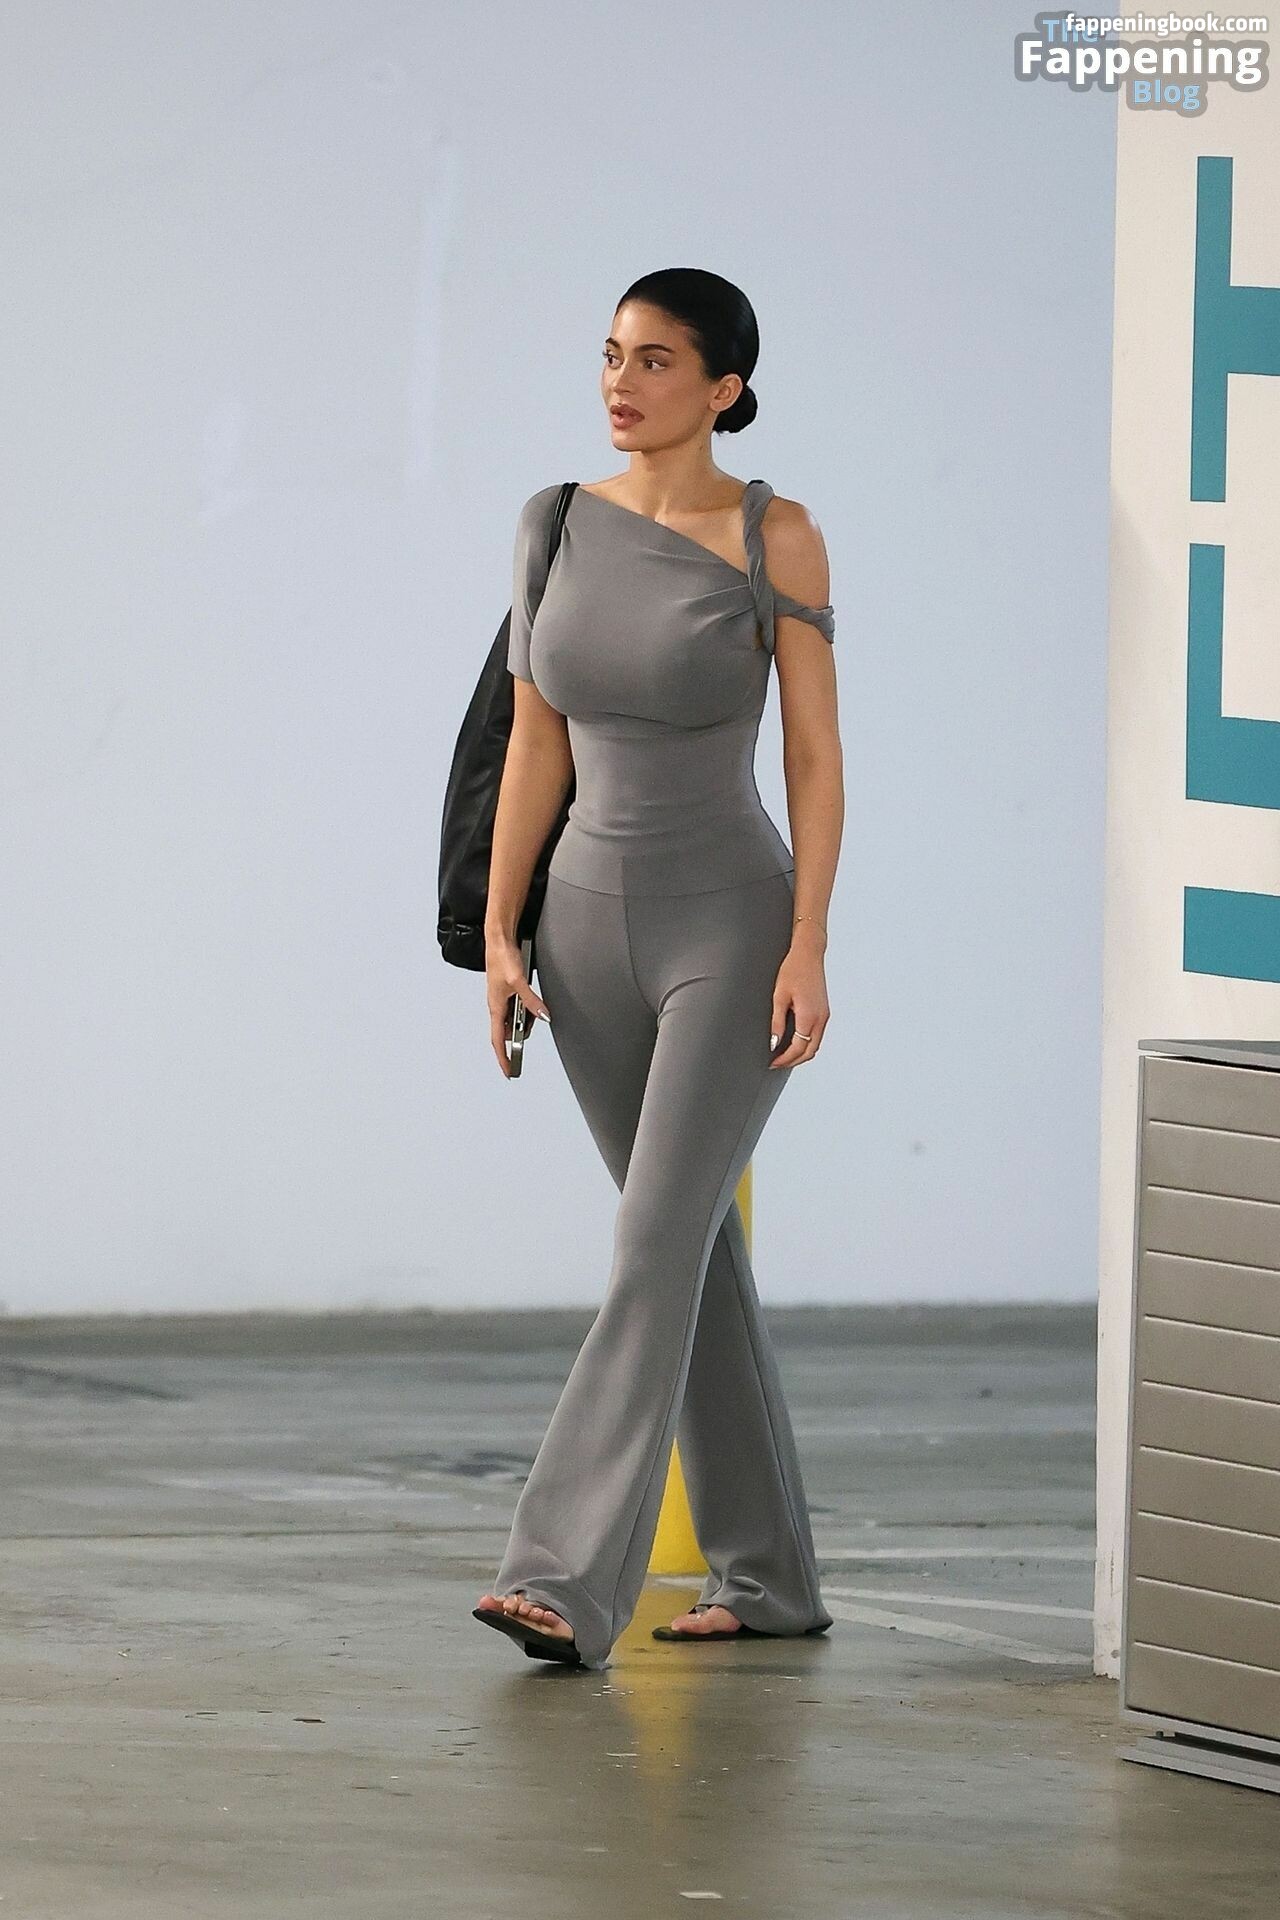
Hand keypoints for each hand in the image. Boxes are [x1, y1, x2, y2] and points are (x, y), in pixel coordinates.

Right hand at [486, 936, 551, 1078]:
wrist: (499, 939)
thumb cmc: (501, 958)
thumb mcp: (519, 982)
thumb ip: (532, 1001)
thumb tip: (544, 1016)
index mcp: (495, 1006)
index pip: (497, 1039)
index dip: (503, 1057)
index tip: (508, 1070)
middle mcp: (497, 1005)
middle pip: (504, 1032)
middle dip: (513, 1045)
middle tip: (521, 1058)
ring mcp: (502, 998)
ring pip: (512, 1020)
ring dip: (522, 1024)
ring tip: (535, 1020)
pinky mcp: (509, 991)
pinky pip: (517, 1008)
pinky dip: (526, 1011)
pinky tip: (534, 1008)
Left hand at [768, 942, 828, 1068]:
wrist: (808, 954)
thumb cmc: (793, 970)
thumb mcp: (779, 996)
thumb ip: (777, 1022)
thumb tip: (774, 1042)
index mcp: (809, 1016)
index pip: (798, 1048)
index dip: (785, 1059)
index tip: (772, 1063)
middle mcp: (821, 1018)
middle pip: (810, 1052)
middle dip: (793, 1061)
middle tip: (777, 1063)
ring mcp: (825, 1015)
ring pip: (815, 1045)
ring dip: (801, 1053)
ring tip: (784, 1055)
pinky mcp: (824, 1011)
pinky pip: (817, 1035)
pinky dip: (807, 1043)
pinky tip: (795, 1042)